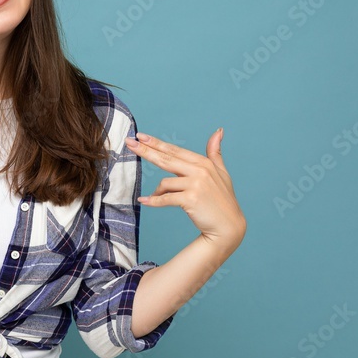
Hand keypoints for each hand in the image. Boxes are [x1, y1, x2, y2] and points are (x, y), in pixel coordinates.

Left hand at [125, 128, 245, 254]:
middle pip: (166, 159)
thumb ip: (215, 153)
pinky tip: (144, 201)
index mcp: (204, 163)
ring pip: (164, 183)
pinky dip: (153, 201)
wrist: (229, 227)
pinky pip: (165, 198)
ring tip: (155, 198)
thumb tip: (218, 131)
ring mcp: (196, 185)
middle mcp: (200, 171)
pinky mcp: (191, 199)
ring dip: (157, 192)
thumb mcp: (221, 173)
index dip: (156, 143)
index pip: (175, 151)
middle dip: (145, 150)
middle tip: (128, 142)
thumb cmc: (222, 200)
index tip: (139, 136)